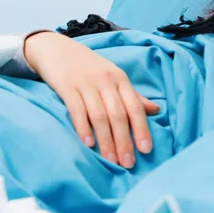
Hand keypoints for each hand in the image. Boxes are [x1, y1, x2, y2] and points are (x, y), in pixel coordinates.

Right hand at [24, 32, 159, 168]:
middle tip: (128, 163)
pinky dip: (83, 128)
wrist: (57, 49)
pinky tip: (88, 144)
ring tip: (111, 160)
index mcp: (120, 78)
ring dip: (106, 140)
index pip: (134, 106)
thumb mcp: (113, 76)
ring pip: (100, 115)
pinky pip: (77, 110)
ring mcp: (86, 83)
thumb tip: (156, 110)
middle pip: (118, 114)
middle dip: (124, 140)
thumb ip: (132, 95)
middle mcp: (105, 80)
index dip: (141, 128)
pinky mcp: (67, 87)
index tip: (146, 150)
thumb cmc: (89, 67)